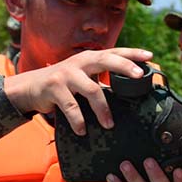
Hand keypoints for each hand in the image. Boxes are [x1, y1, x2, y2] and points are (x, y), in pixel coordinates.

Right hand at [3, 47, 152, 134]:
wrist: (31, 87)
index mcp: (90, 58)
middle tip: (139, 75)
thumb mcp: (83, 76)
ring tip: (109, 124)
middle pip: (106, 60)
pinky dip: (78, 121)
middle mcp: (80, 62)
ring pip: (92, 90)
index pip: (114, 52)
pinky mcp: (54, 88)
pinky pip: (71, 107)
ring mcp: (67, 74)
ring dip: (102, 110)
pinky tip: (82, 130)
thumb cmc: (64, 83)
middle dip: (124, 66)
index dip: (132, 53)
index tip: (150, 57)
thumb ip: (102, 78)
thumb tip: (130, 89)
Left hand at [108, 158, 181, 181]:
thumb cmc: (152, 181)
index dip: (181, 179)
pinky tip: (112, 177)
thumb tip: (168, 137)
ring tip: (125, 165)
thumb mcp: (162, 172)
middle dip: (155, 174)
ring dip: (133, 177)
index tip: (178, 170)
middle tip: (148, 161)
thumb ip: (164, 159)